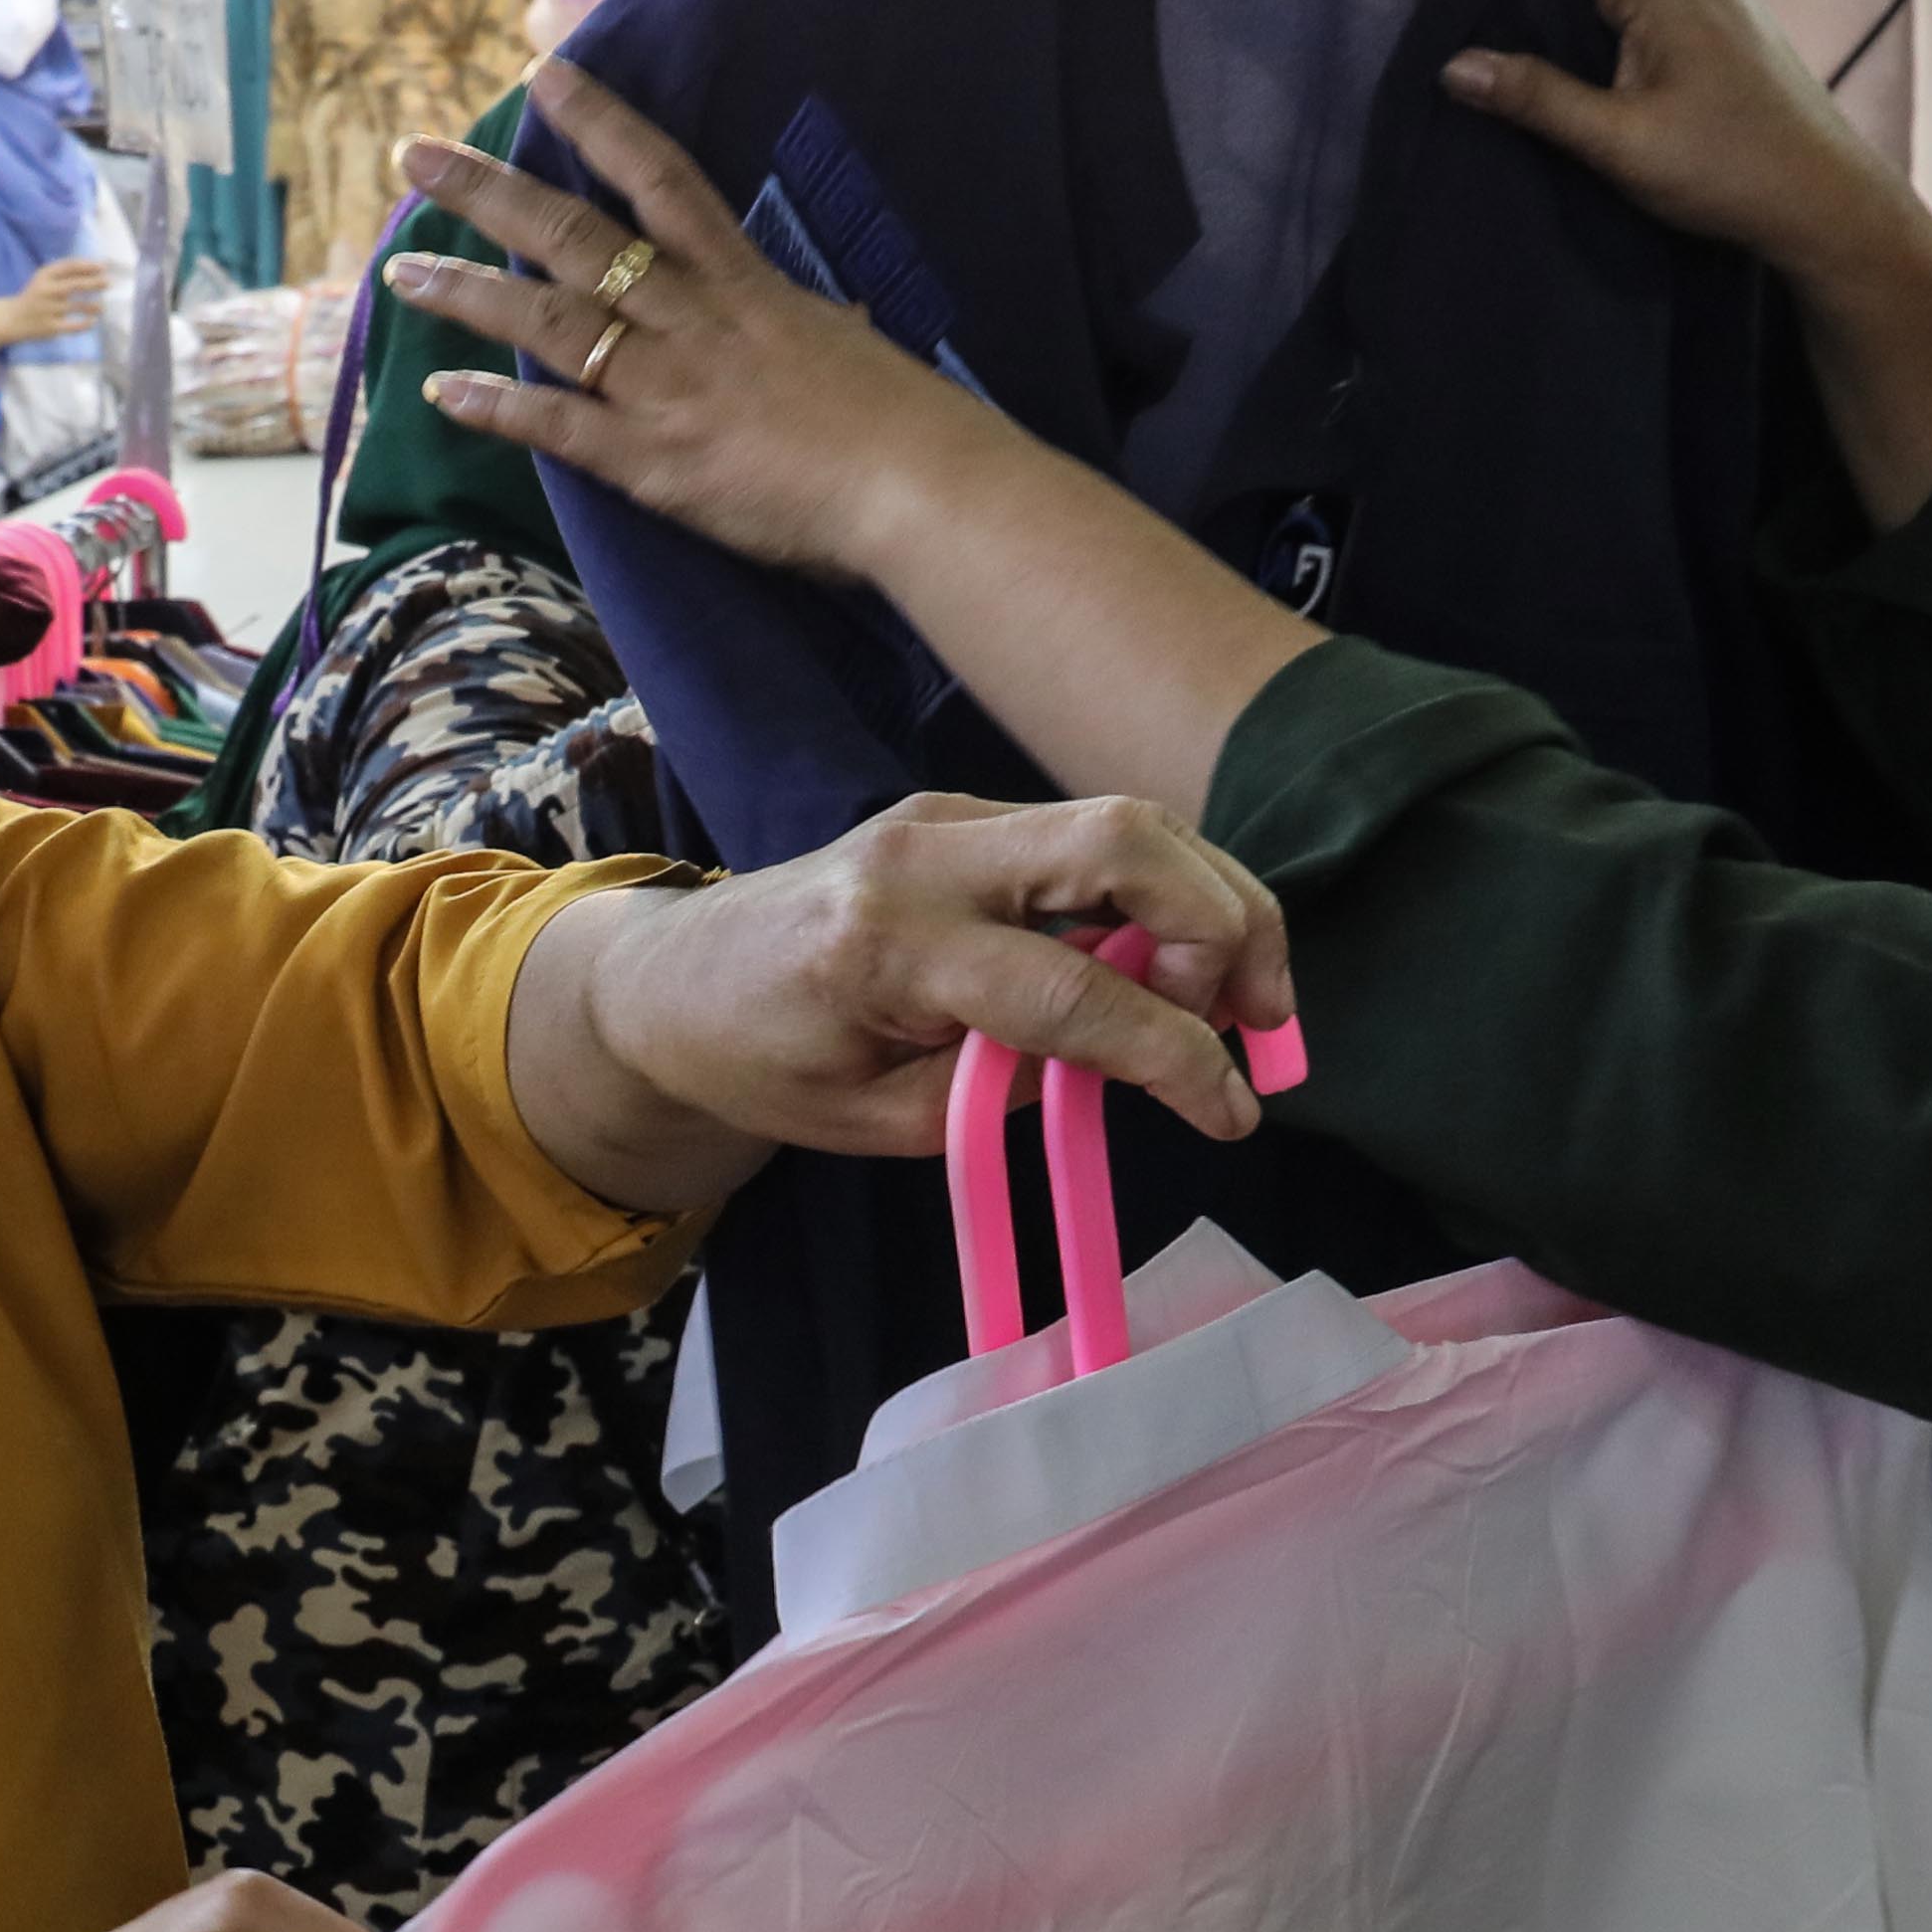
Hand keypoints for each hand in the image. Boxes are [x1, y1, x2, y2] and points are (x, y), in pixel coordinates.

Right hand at [0, 257, 114, 364]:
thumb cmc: (36, 295)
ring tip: (102, 307)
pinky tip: (92, 322)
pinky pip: (71, 326)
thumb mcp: (44, 278)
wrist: (12, 319)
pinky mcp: (50, 327)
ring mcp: (47, 310)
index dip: (87, 266)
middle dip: (93, 283)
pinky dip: (84, 324)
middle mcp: (45, 291)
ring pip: (75, 306)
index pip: (68, 266)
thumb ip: (65, 272)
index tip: (102, 267)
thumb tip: (96, 268)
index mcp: (44, 275)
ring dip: (92, 306)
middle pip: (74, 285)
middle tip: (108, 283)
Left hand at [385, 56, 978, 584]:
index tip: (544, 72)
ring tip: (400, 274)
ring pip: (548, 321)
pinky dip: (497, 408)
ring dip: (466, 294)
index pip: (661, 176)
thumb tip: (815, 319)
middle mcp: (692, 317)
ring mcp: (668, 385)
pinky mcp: (656, 461)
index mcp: (741, 280)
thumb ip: (804, 324)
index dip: (599, 119)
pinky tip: (441, 394)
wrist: (920, 486)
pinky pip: (559, 426)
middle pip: (572, 235)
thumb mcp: (842, 343)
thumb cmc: (898, 421)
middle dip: (485, 193)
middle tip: (414, 157)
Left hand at [568, 795, 1294, 1181]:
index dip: (1172, 1054)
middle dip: (1222, 924)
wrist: (671, 981)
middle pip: (1123, 839)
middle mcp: (922, 850)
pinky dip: (1163, 894)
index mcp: (884, 942)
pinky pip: (1095, 837)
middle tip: (1260, 1020)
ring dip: (1210, 902)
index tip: (1233, 1112)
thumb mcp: (879, 1119)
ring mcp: (946, 815)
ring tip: (1240, 1000)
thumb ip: (1003, 1088)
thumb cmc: (761, 1063)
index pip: (1070, 990)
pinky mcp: (964, 813)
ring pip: (1127, 821)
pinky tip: (1181, 969)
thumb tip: (1125, 1052)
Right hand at [1438, 0, 1931, 286]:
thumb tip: (1454, 65)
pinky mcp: (1730, 18)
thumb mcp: (1618, 142)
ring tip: (1529, 62)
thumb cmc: (1727, 171)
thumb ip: (1536, 98)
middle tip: (1477, 34)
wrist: (1827, 202)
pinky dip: (1611, 22)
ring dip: (1572, 7)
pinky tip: (1595, 74)